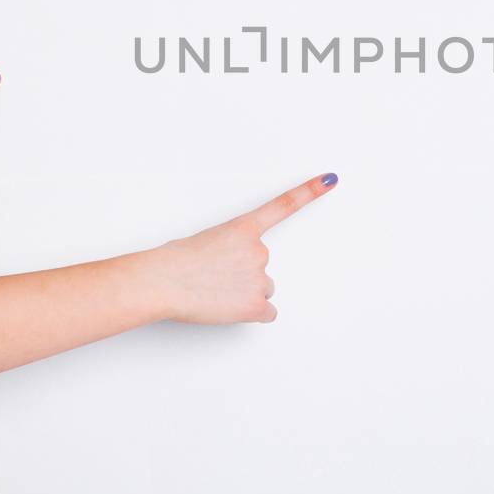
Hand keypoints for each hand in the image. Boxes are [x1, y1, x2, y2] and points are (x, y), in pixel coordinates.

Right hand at [149, 173, 338, 324]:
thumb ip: (227, 248)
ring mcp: (260, 278)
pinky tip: (228, 308)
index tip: (330, 180)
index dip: (309, 191)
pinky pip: (267, 312)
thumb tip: (229, 267)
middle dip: (243, 275)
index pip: (283, 205)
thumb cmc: (173, 262)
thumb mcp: (203, 241)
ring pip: (263, 289)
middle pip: (262, 268)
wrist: (163, 282)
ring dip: (244, 293)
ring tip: (216, 292)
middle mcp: (258, 251)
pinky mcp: (256, 304)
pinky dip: (250, 313)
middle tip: (214, 277)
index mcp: (243, 229)